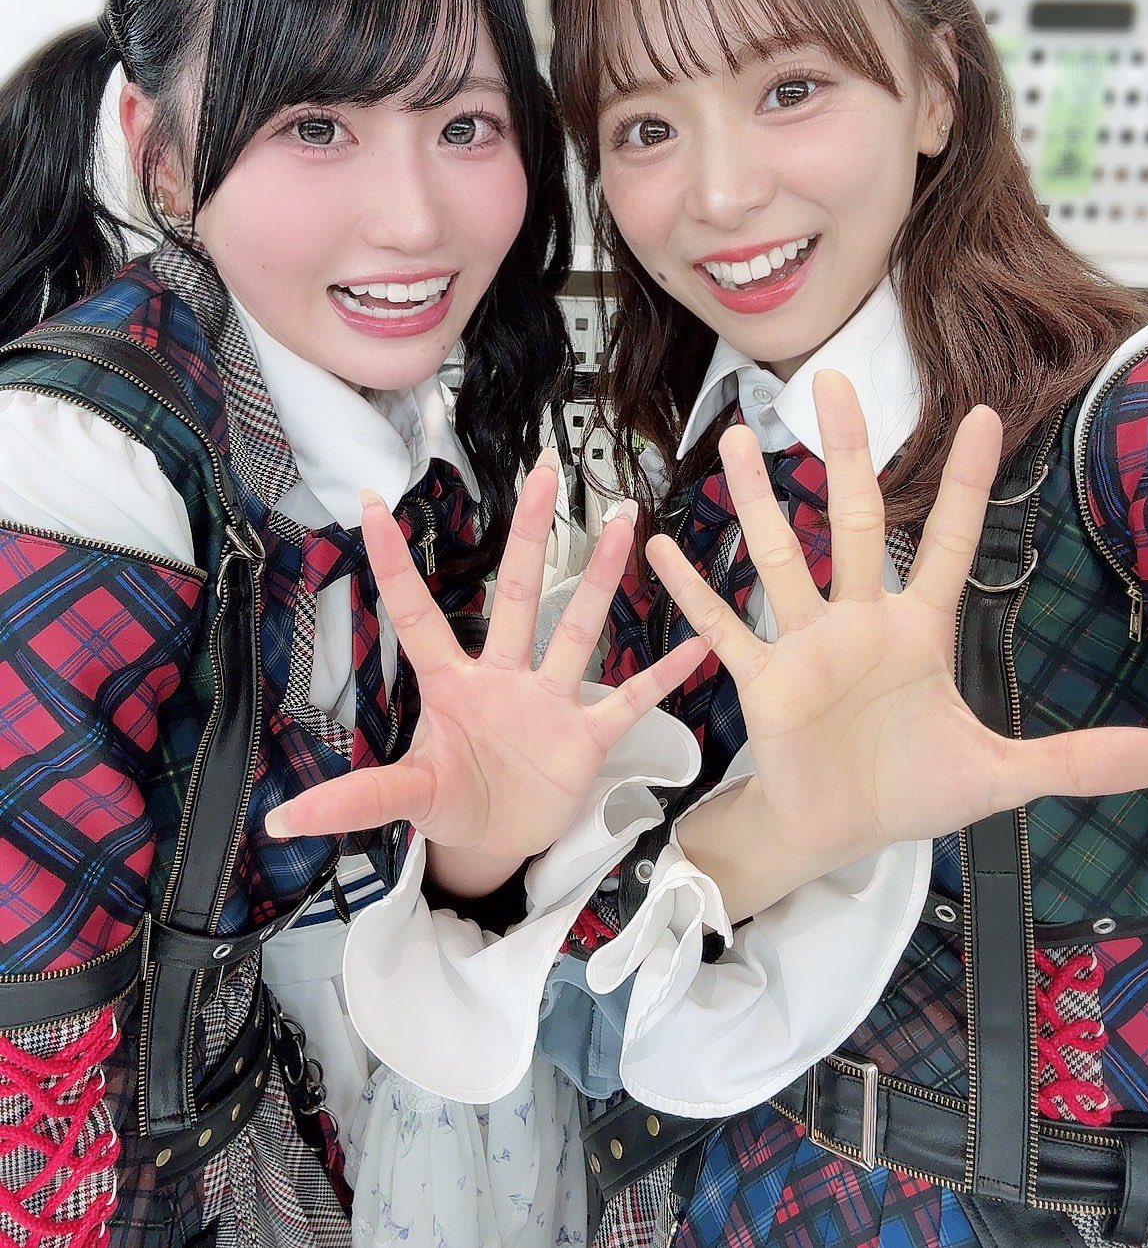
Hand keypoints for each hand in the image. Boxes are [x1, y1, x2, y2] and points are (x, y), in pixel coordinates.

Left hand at [266, 455, 709, 885]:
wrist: (497, 843)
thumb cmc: (450, 804)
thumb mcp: (406, 797)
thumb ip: (354, 800)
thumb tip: (283, 819)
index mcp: (450, 684)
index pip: (416, 613)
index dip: (394, 562)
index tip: (367, 500)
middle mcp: (502, 677)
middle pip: (516, 593)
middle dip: (528, 534)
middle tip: (543, 471)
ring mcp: (549, 702)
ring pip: (577, 628)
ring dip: (600, 579)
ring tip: (624, 524)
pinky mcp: (587, 737)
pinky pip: (629, 699)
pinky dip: (661, 677)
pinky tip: (696, 643)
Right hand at [663, 372, 1147, 910]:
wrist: (838, 833)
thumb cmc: (910, 791)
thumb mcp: (1001, 776)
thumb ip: (1075, 759)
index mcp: (919, 632)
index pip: (950, 544)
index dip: (970, 485)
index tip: (988, 417)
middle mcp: (860, 623)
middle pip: (853, 522)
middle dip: (844, 454)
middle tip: (829, 383)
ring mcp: (806, 646)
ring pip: (780, 558)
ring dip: (757, 501)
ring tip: (738, 439)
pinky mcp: (763, 681)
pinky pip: (723, 629)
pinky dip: (692, 591)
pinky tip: (658, 545)